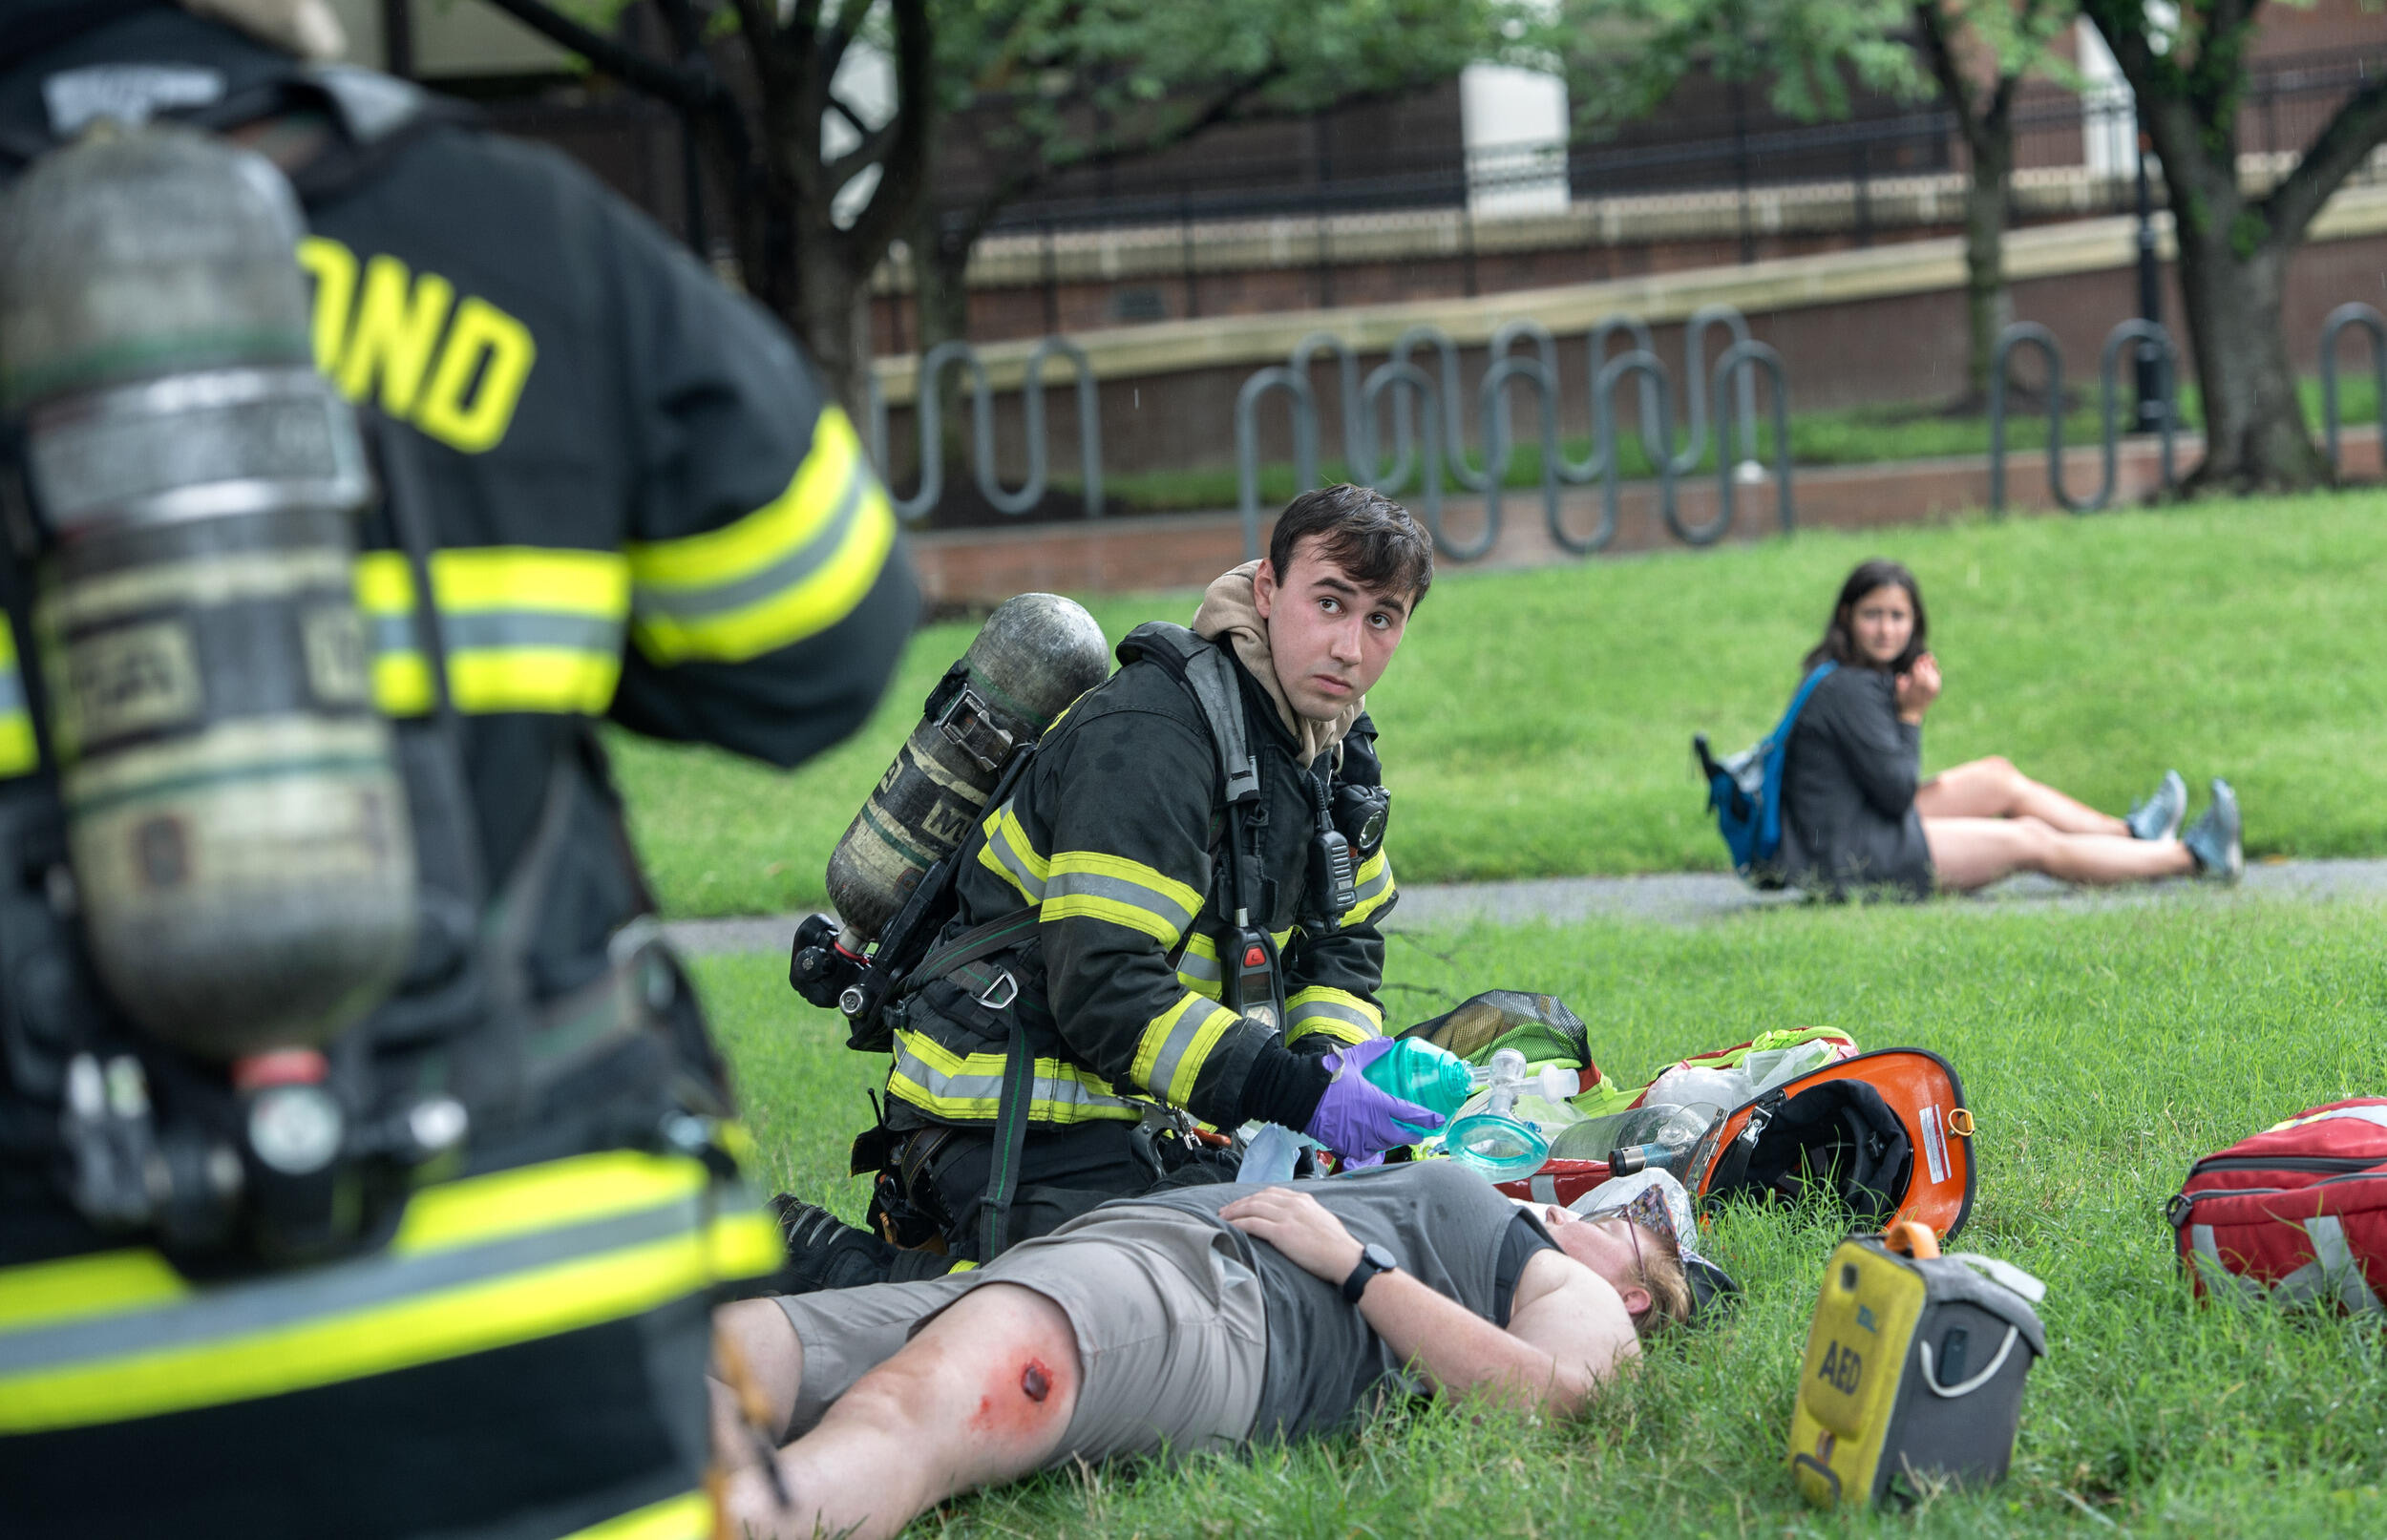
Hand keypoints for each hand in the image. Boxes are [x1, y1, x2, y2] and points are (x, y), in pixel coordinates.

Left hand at [1221, 1186, 1364, 1284]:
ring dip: (1234, 1212)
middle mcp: (1293, 1203)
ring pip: (1252, 1208)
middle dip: (1239, 1203)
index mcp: (1303, 1199)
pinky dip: (1239, 1224)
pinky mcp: (1282, 1232)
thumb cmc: (1336, 1245)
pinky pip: (1253, 1224)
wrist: (1344, 1257)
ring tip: (1223, 1218)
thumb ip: (1305, 1215)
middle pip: (1258, 1198)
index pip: (1271, 1193)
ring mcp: (1287, 1217)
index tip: (1242, 1204)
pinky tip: (1231, 1227)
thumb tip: (1293, 1221)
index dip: (1253, 1197)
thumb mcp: (1321, 1220)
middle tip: (1225, 1211)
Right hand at [1303, 1036, 1443, 1158]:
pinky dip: (1369, 1152)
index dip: (1427, 1119)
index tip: (1438, 1120)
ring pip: (1383, 1146)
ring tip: (1393, 1137)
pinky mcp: (1345, 1146)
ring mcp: (1359, 1138)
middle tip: (1418, 1133)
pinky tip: (1370, 1148)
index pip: (1411, 1114)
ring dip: (1390, 1142)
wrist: (1300, 1095)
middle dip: (1412, 1135)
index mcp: (1379, 1104)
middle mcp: (1373, 1125)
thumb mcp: (1353, 1059)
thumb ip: (1373, 1050)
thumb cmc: (1328, 1078)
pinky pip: (1363, 1154)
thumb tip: (1389, 1041)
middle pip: (1401, 1137)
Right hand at [1895, 652, 1940, 721]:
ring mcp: (1933, 690)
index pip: (1920, 674)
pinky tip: (1935, 667)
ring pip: (1934, 675)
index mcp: (1918, 688)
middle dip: (1926, 663)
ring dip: (1932, 666)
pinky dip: (1936, 672)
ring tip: (1930, 657)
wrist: (1912, 714)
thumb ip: (1900, 684)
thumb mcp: (1898, 693)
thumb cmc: (1903, 701)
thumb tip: (1902, 676)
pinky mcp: (1936, 692)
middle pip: (1928, 673)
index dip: (1920, 665)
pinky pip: (1938, 680)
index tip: (1919, 658)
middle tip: (1926, 654)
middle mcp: (1928, 689)